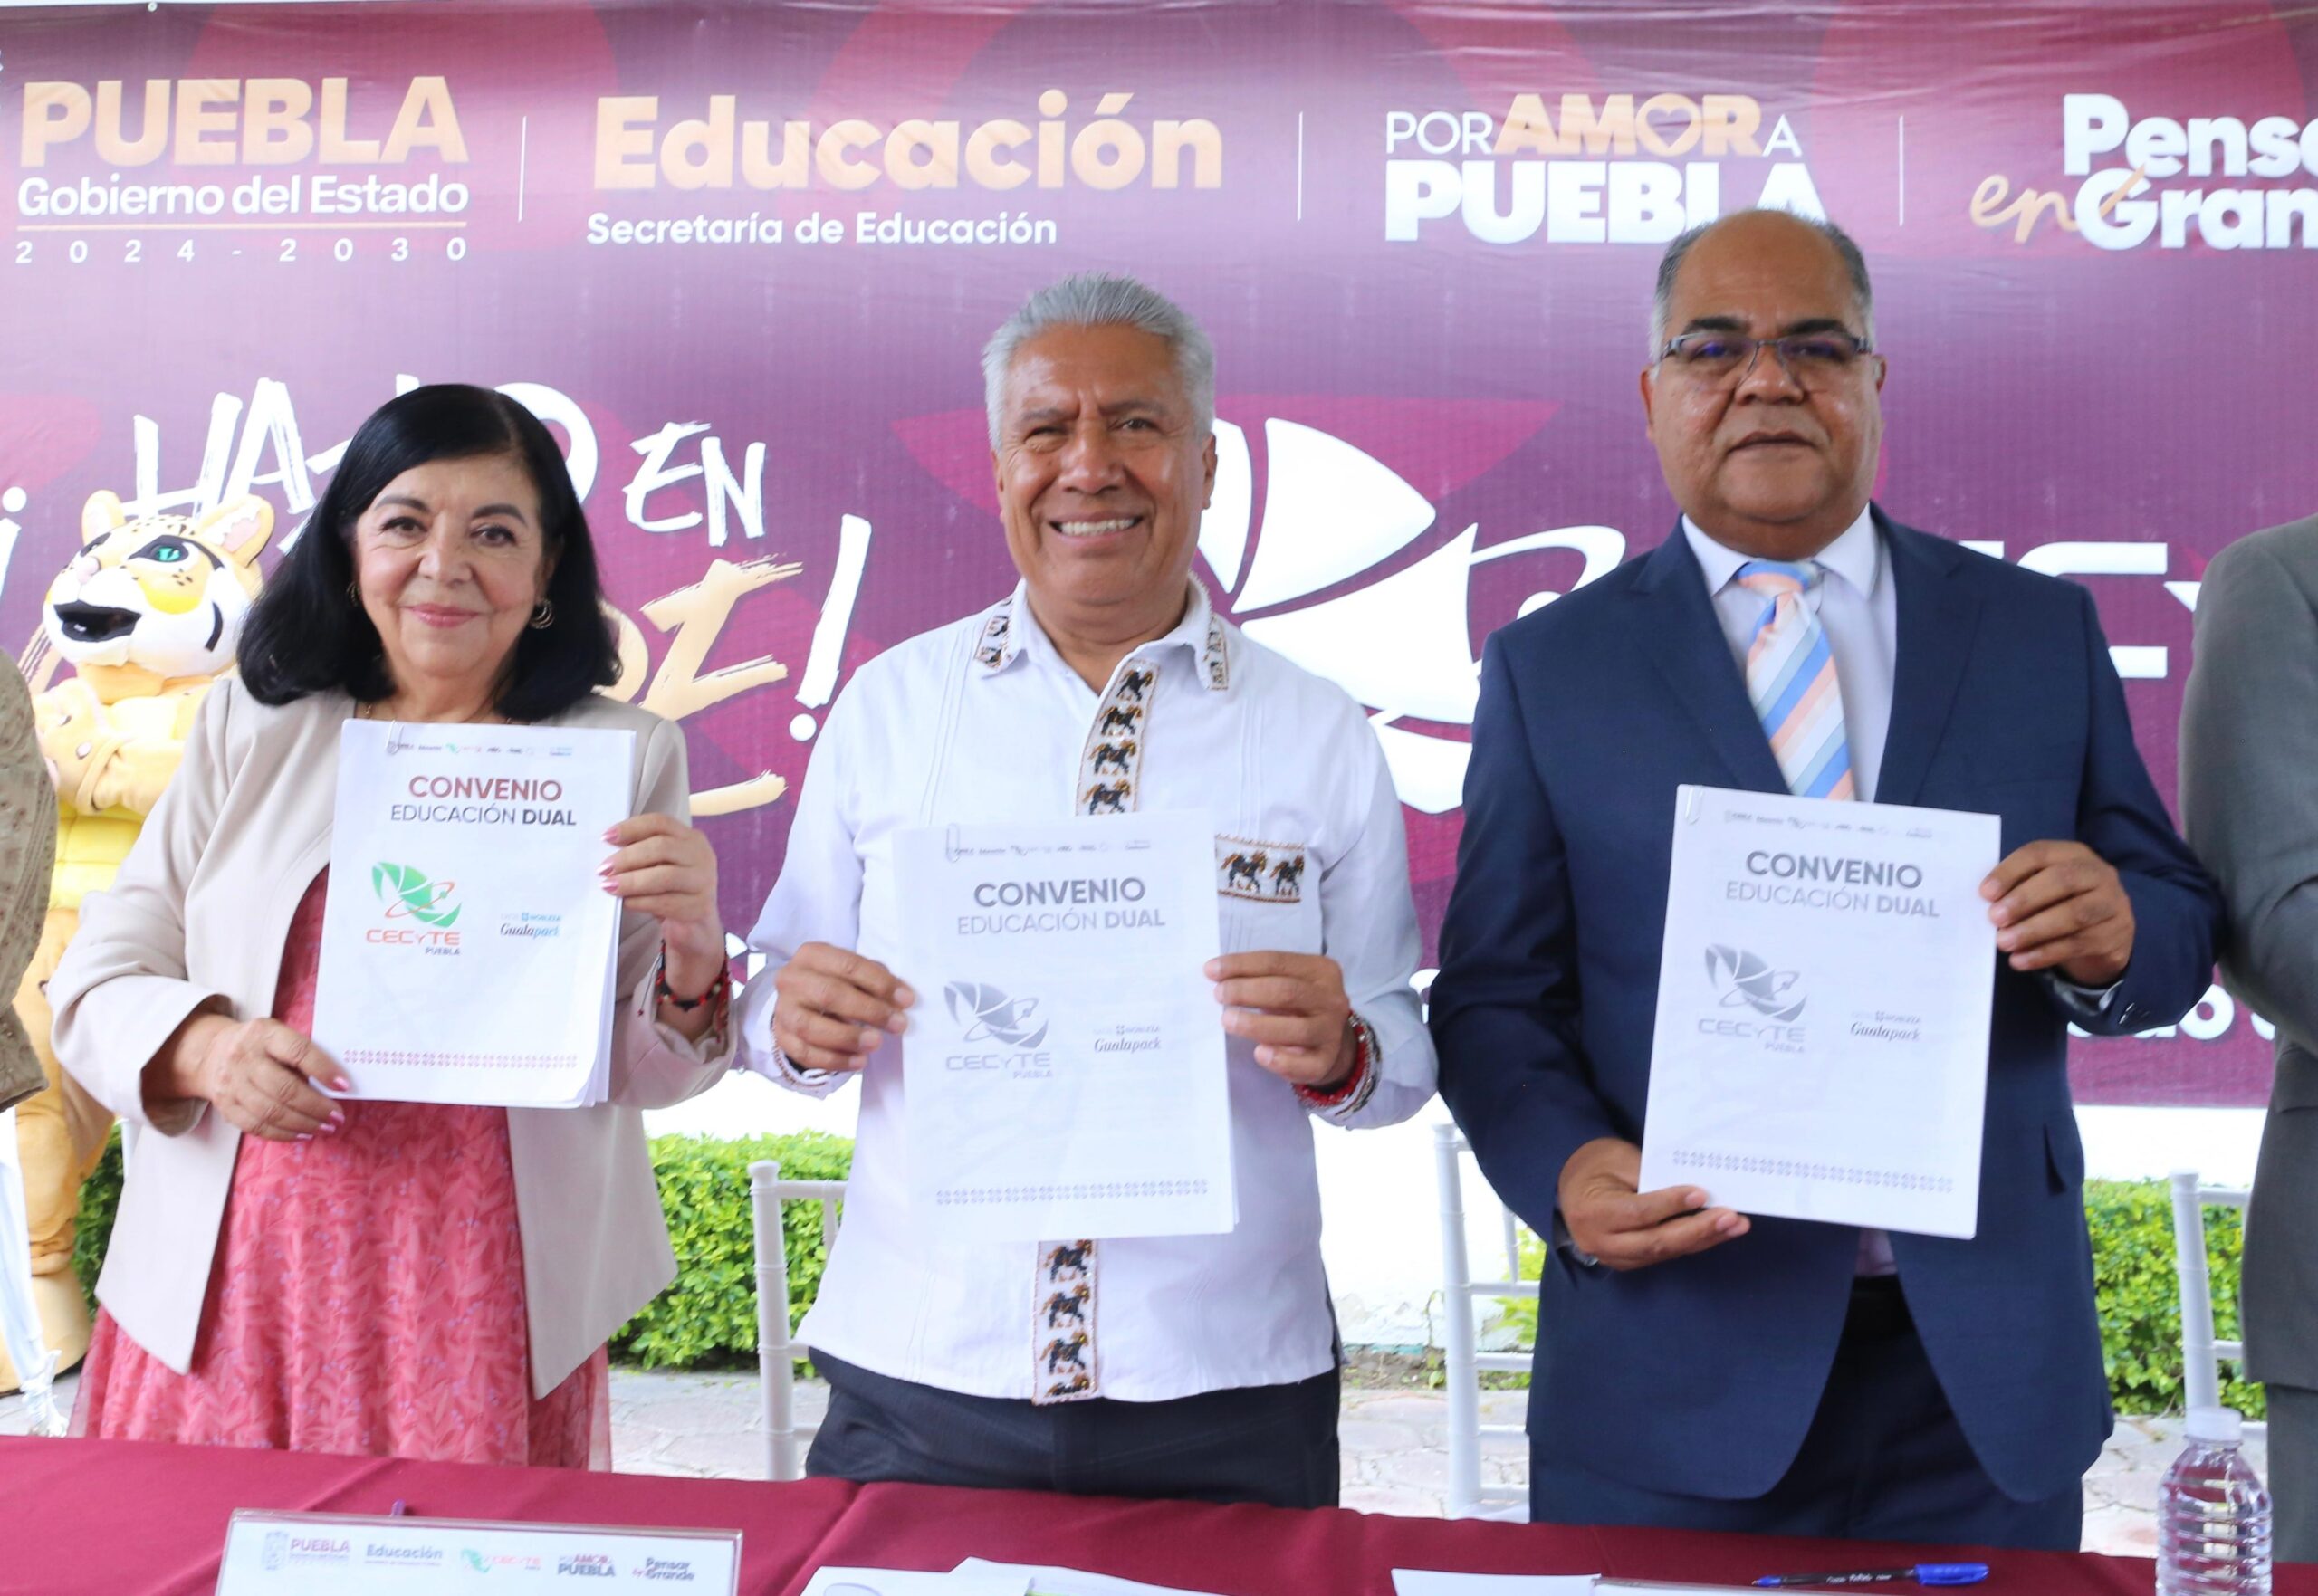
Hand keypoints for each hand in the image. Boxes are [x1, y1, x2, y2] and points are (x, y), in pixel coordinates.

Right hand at [189, 1015, 350, 1141]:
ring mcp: (231, 1084)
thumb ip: (301, 1054)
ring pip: (271, 1112)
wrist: (211, 1053)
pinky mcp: (225, 1106)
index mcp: (264, 1034)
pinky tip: (302, 1135)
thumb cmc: (259, 1045)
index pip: (298, 1052)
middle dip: (316, 1107)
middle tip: (338, 1117)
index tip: (344, 1086)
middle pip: (284, 1089)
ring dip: (304, 1124)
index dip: (323, 1070)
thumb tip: (334, 1084)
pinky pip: (256, 1126)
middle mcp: (244, 1058)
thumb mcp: (278, 1035)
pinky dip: (283, 1134)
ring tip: (325, 1128)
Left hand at [605, 815, 725, 997]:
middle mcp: (701, 855)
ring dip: (631, 881)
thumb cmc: (672, 891)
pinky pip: (665, 902)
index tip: (606, 837)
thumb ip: (642, 854)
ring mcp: (704, 881)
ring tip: (609, 887)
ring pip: (664, 876)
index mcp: (690, 838)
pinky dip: (641, 901)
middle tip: (604, 869)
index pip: (660, 823)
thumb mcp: (660, 866)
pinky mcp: (699, 907)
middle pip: (662, 847)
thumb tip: (608, 852)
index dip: (632, 828)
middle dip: (627, 857)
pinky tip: (626, 902)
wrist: (696, 926)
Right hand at [770, 942, 913, 1071]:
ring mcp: (783, 1009)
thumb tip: (902, 998)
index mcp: (812, 955)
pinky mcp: (781, 1037)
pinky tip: (859, 1061)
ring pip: (811, 1027)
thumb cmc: (836, 983)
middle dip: (868, 1011)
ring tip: (876, 1043)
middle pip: (829, 994)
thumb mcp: (853, 973)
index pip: (848, 965)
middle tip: (898, 1024)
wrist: (800, 1001)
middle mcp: (791, 979)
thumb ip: (876, 981)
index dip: (879, 983)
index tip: (906, 1000)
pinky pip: (805, 1053)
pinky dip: (834, 1060)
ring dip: (848, 1038)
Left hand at [1206, 952, 1354, 1085]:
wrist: (1327, 1041)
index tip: (1211, 970)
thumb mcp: (1286, 982)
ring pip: (1297, 1029)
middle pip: (1287, 992)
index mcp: (1320, 971)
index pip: (1277, 962)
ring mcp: (1331, 1032)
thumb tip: (1216, 976)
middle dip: (1247, 992)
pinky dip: (1281, 1060)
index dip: (1242, 964)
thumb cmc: (1296, 1006)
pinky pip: (1304, 1064)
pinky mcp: (1325, 1061)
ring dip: (1257, 1025)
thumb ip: (1259, 978)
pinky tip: (1259, 1053)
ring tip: (1228, 1021)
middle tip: (1219, 995)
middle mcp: (1331, 999)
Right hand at [1557, 1137, 1748, 1270]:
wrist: (1569, 1186)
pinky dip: (1691, 1243)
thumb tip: (1694, 1190)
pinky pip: (1664, 1255)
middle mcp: (1601, 1242)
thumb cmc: (1596, 1165)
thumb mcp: (1618, 1159)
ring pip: (1665, 1253)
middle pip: (1656, 1242)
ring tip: (1735, 1226)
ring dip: (1703, 1240)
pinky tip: (1715, 1233)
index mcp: (1593, 1213)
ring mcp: (1615, 1257)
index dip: (1672, 1205)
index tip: (1702, 1193)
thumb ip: (1651, 1177)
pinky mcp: (1629, 1262)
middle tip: (1732, 1218)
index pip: (1639, 1212)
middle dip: (1698, 1230)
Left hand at [1980, 839, 2133, 985]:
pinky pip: (2078, 944)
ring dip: (2033, 930)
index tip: (1985, 893)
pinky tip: (2020, 960)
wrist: (2106, 935)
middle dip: (2024, 899)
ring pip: (2074, 915)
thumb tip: (1987, 902)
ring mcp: (2112, 905)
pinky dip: (2044, 954)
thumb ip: (2019, 888)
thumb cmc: (2061, 904)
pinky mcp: (2114, 936)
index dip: (2010, 871)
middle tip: (1995, 918)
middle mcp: (2099, 874)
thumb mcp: (2043, 888)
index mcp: (2074, 854)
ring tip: (2003, 942)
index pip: (2040, 853)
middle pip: (2062, 880)